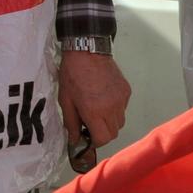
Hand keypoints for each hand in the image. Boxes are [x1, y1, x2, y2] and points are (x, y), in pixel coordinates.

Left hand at [58, 49, 129, 171]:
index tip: (87, 137)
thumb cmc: (72, 74)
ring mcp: (122, 100)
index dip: (94, 141)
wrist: (87, 51)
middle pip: (113, 133)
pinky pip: (123, 108)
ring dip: (109, 122)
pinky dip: (115, 109)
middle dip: (102, 133)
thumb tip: (75, 140)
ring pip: (120, 122)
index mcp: (95, 111)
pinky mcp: (127, 91)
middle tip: (90, 123)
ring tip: (97, 109)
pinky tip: (103, 98)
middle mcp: (112, 108)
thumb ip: (71, 123)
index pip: (103, 139)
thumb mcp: (65, 100)